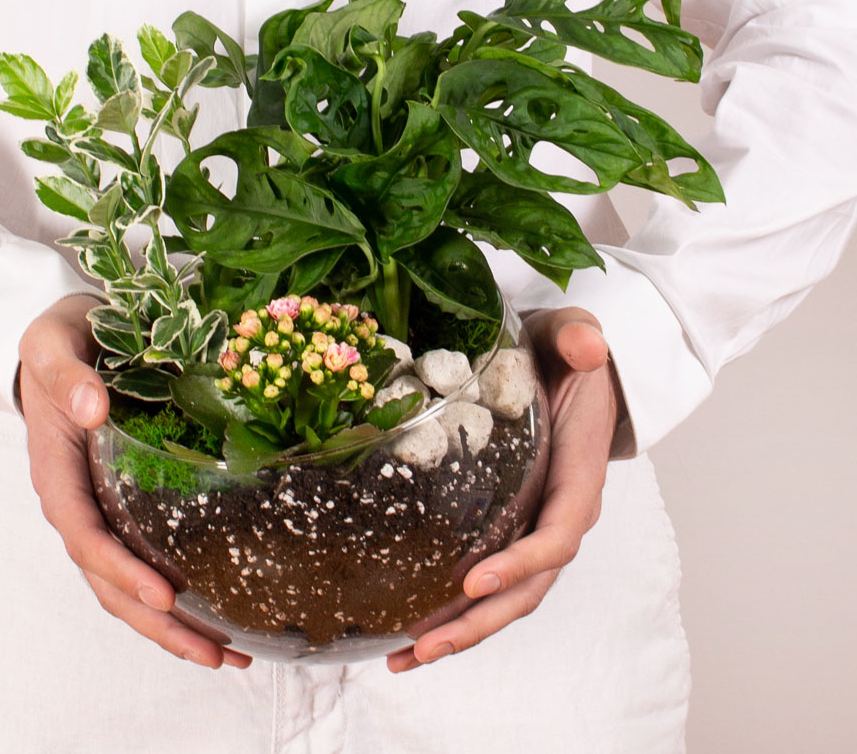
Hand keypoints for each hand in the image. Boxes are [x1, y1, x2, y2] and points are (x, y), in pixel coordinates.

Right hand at [18, 294, 251, 669]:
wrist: (65, 336)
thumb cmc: (59, 340)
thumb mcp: (52, 342)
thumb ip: (66, 374)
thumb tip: (93, 409)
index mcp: (55, 469)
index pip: (85, 534)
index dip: (121, 569)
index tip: (165, 594)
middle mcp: (76, 500)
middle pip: (108, 580)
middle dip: (158, 624)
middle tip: (214, 653)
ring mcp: (100, 507)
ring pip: (126, 584)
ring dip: (172, 625)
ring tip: (228, 654)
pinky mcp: (124, 502)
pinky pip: (145, 557)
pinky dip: (178, 593)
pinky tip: (220, 612)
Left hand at [386, 306, 616, 672]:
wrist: (571, 367)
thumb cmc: (569, 355)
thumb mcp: (574, 335)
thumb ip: (581, 339)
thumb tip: (588, 347)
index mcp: (578, 476)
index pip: (558, 533)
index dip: (520, 564)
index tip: (473, 581)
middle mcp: (560, 513)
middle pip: (528, 588)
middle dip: (478, 622)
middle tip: (422, 647)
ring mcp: (534, 526)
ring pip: (505, 597)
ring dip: (459, 632)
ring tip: (402, 656)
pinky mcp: (509, 527)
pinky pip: (486, 578)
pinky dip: (452, 610)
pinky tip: (406, 629)